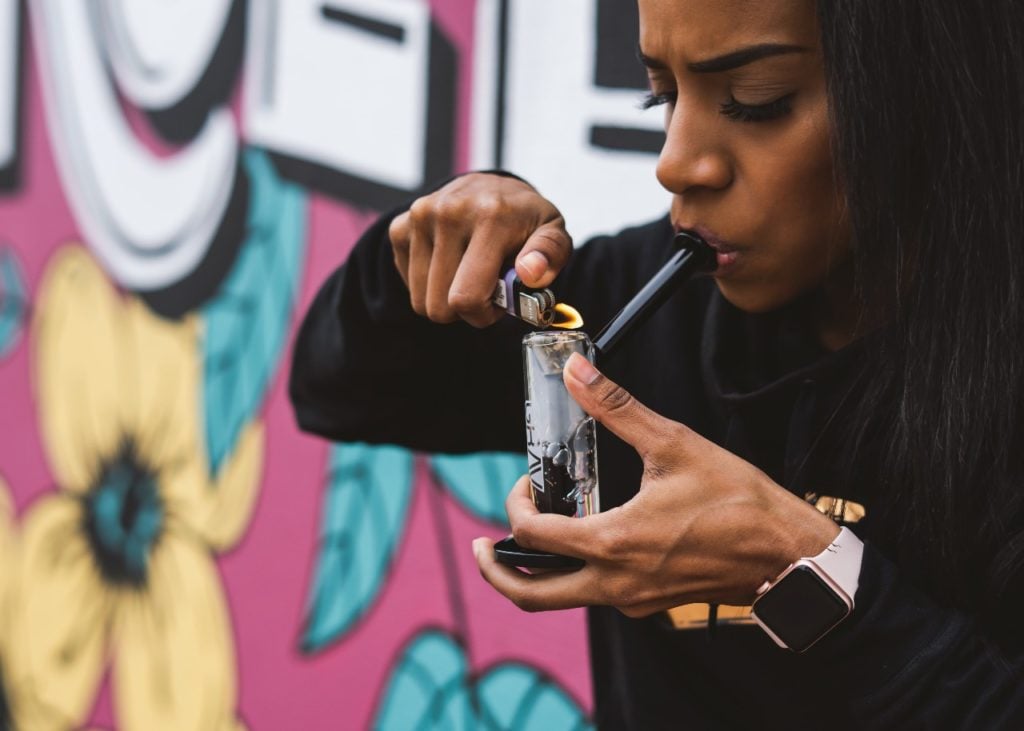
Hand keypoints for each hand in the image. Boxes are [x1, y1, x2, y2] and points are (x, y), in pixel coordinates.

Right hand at [388, 173, 572, 326]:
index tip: (498, 305)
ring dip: (445, 298)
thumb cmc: (525, 220)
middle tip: (484, 289)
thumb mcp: (553, 232)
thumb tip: (529, 272)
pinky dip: (428, 283)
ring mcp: (420, 218)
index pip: (467, 297)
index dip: (482, 316)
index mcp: (491, 217)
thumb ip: (550, 253)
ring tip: (468, 275)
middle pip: (439, 307)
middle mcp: (449, 212)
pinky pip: (407, 282)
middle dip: (464, 311)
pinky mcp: (401, 226)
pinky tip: (449, 263)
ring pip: (421, 301)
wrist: (493, 187)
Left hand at [473, 354, 839, 615]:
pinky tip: (587, 539)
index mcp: (612, 544)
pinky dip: (576, 573)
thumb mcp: (673, 445)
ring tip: (532, 537)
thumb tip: (577, 372)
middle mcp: (615, 584)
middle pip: (531, 595)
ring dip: (537, 572)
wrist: (789, 554)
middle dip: (498, 572)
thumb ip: (617, 407)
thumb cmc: (738, 502)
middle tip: (482, 547)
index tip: (525, 482)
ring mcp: (633, 601)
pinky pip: (597, 596)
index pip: (533, 536)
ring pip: (564, 599)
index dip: (515, 504)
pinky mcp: (652, 604)